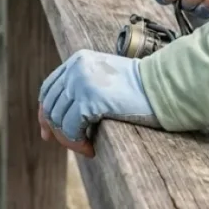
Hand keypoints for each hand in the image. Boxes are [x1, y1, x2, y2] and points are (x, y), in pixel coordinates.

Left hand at [38, 50, 159, 157]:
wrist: (162, 87)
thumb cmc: (139, 88)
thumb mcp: (105, 79)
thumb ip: (82, 88)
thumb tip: (58, 118)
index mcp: (78, 60)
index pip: (49, 88)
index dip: (45, 113)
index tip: (48, 134)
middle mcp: (76, 69)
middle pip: (51, 106)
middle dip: (57, 131)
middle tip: (75, 145)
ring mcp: (81, 83)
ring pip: (58, 120)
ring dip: (70, 140)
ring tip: (87, 147)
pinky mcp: (90, 100)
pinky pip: (71, 130)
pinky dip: (78, 144)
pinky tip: (91, 149)